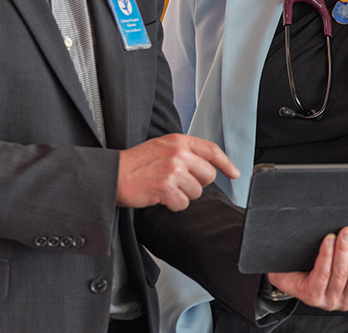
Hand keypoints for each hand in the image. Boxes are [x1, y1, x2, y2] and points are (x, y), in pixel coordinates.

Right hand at [116, 134, 239, 210]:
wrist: (112, 174)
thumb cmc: (135, 163)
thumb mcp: (161, 147)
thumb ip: (184, 151)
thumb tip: (207, 165)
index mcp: (178, 141)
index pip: (211, 150)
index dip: (226, 163)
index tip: (235, 172)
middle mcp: (178, 153)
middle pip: (208, 175)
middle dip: (197, 183)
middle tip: (178, 183)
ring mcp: (173, 170)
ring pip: (196, 192)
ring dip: (183, 195)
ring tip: (165, 188)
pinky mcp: (166, 188)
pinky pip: (183, 204)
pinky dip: (173, 205)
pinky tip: (160, 197)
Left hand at [268, 226, 347, 310]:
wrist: (287, 274)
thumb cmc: (316, 264)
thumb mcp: (343, 262)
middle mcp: (346, 299)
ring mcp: (329, 300)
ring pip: (341, 273)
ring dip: (344, 250)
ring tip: (344, 231)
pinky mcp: (313, 297)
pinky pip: (323, 274)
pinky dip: (327, 255)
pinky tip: (329, 240)